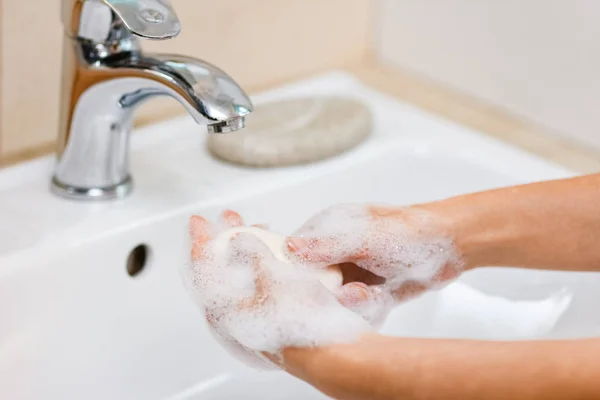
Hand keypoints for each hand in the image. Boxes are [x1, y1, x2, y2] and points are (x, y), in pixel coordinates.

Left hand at [183, 210, 371, 368]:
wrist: (329, 351)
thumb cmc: (299, 322)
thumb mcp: (272, 277)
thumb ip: (251, 254)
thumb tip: (237, 240)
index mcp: (225, 308)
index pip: (203, 268)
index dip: (201, 240)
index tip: (199, 221)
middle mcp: (235, 315)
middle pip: (221, 269)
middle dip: (225, 239)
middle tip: (229, 218)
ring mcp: (255, 316)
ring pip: (243, 275)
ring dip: (247, 248)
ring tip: (258, 230)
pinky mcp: (274, 316)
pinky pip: (261, 283)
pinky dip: (264, 263)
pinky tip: (276, 253)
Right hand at [286, 204, 463, 313]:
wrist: (450, 247)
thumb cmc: (408, 232)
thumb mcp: (365, 238)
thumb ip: (327, 245)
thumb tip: (288, 248)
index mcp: (324, 231)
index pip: (292, 260)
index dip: (299, 279)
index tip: (320, 288)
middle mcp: (332, 254)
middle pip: (313, 289)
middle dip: (335, 297)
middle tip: (359, 292)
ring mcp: (349, 275)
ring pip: (334, 305)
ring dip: (356, 306)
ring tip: (376, 293)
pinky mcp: (366, 294)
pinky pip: (354, 313)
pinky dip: (368, 311)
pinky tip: (383, 297)